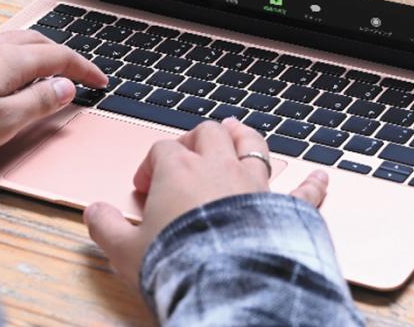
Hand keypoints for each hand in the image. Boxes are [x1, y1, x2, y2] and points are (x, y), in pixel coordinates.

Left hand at [0, 30, 108, 160]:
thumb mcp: (7, 121)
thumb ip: (39, 103)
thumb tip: (65, 88)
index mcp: (13, 61)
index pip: (60, 57)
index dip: (84, 68)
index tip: (99, 81)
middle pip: (39, 42)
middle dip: (63, 55)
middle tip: (76, 73)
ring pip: (15, 42)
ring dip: (37, 53)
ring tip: (45, 71)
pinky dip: (14, 56)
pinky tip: (6, 71)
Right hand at [83, 118, 328, 286]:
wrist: (225, 283)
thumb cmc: (177, 263)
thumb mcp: (125, 250)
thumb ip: (105, 227)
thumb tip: (92, 211)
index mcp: (179, 172)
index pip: (163, 149)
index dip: (151, 163)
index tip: (145, 185)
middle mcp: (219, 169)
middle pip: (209, 134)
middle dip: (197, 137)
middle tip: (189, 149)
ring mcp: (255, 186)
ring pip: (253, 146)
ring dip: (245, 138)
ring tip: (239, 131)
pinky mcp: (285, 211)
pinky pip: (304, 192)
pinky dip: (312, 184)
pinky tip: (320, 177)